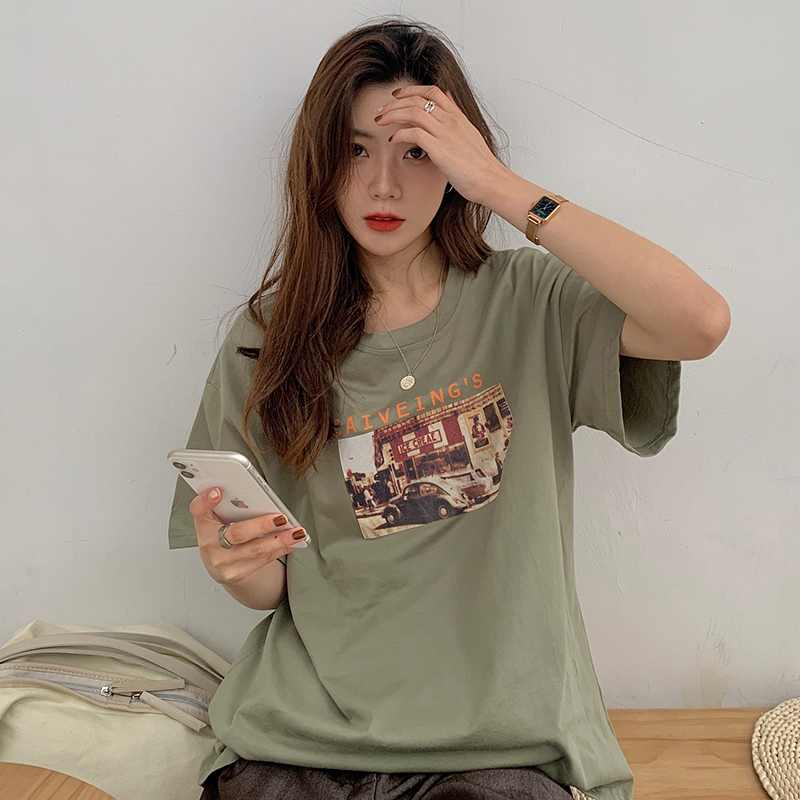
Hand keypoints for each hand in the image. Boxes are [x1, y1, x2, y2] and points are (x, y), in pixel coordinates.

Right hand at [190, 487, 305, 584]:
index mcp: (204, 524)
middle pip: (237, 533)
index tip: (217, 491)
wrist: (219, 564)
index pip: (198, 510)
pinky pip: (264, 560)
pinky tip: (294, 541)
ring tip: (297, 532)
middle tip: (281, 518)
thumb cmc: (221, 533)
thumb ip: (230, 503)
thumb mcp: (219, 516)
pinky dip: (281, 549)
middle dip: (261, 525)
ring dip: (280, 540)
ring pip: (256, 550)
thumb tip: (254, 492)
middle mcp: (210, 544)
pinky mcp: (237, 574)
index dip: (206, 501)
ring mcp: (223, 562)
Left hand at [374, 84, 505, 205]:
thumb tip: (449, 98)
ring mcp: (445, 134)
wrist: (490, 180)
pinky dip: (400, 134)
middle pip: (417, 99)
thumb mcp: (470, 133)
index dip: (412, 90)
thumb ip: (457, 116)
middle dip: (394, 103)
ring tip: (380, 122)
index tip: (397, 95)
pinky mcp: (440, 149)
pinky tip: (393, 140)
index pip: (432, 92)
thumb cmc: (480, 164)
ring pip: (413, 112)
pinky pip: (414, 133)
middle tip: (380, 111)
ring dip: (392, 114)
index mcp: (458, 117)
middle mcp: (451, 121)